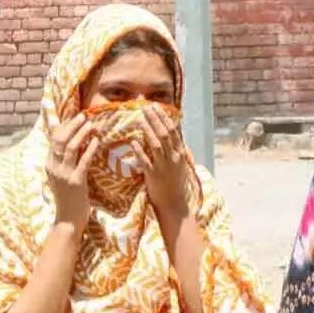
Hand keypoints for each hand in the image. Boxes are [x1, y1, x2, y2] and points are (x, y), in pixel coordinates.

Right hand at [47, 113, 98, 234]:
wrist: (67, 220)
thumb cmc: (67, 198)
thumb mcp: (60, 177)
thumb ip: (63, 162)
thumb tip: (72, 145)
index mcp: (49, 164)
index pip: (53, 140)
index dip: (62, 126)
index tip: (73, 116)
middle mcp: (54, 167)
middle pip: (60, 139)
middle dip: (71, 125)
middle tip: (83, 116)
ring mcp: (64, 174)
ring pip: (70, 147)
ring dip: (81, 133)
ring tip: (90, 124)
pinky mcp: (76, 181)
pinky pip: (83, 161)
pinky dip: (90, 148)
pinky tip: (96, 141)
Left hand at [132, 103, 190, 221]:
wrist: (175, 205)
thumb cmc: (175, 184)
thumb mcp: (178, 164)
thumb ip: (173, 150)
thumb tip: (168, 134)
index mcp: (180, 153)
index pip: (173, 131)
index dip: (164, 117)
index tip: (156, 107)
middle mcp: (174, 158)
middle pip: (164, 134)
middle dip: (155, 119)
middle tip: (146, 107)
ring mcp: (164, 167)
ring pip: (157, 145)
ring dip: (148, 130)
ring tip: (140, 118)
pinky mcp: (154, 176)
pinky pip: (146, 161)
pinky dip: (140, 150)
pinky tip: (133, 141)